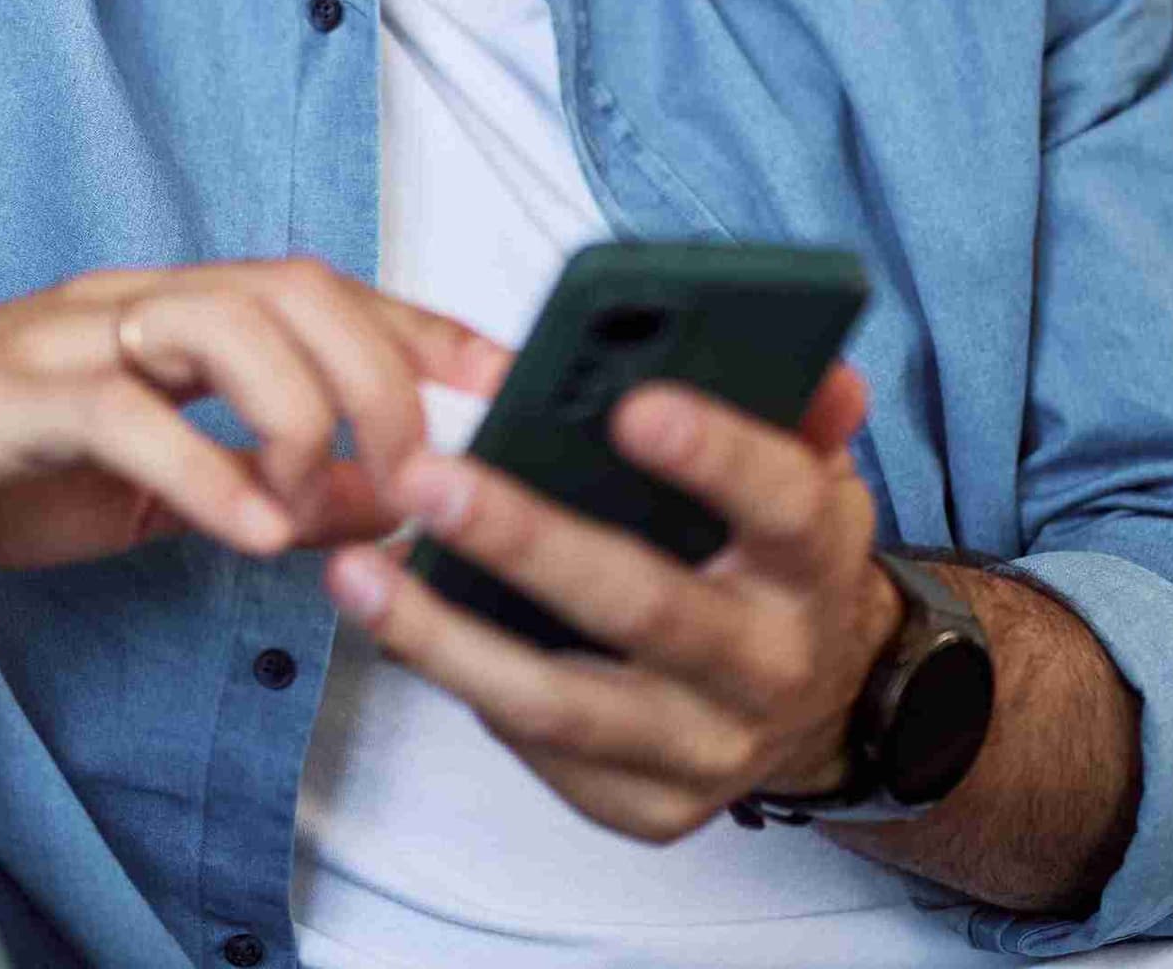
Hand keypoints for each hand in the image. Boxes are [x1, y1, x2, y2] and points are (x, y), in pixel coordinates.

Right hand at [0, 259, 507, 568]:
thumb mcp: (148, 485)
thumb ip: (263, 481)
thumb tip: (388, 505)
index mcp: (169, 314)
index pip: (324, 290)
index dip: (425, 325)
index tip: (512, 377)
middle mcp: (130, 303)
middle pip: (293, 286)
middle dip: (381, 371)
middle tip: (418, 470)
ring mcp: (69, 341)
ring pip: (222, 322)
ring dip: (303, 413)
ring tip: (325, 504)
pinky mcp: (9, 398)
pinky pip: (128, 416)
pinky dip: (205, 473)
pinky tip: (250, 533)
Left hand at [320, 361, 893, 842]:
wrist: (817, 703)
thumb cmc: (777, 560)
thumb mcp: (811, 475)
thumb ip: (798, 410)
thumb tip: (810, 366)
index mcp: (813, 566)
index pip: (783, 505)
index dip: (716, 454)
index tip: (633, 404)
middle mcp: (768, 667)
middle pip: (644, 607)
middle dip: (527, 541)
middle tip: (428, 478)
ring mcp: (706, 750)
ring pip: (560, 702)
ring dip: (445, 637)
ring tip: (356, 573)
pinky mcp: (647, 806)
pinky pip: (537, 746)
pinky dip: (459, 682)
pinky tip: (394, 626)